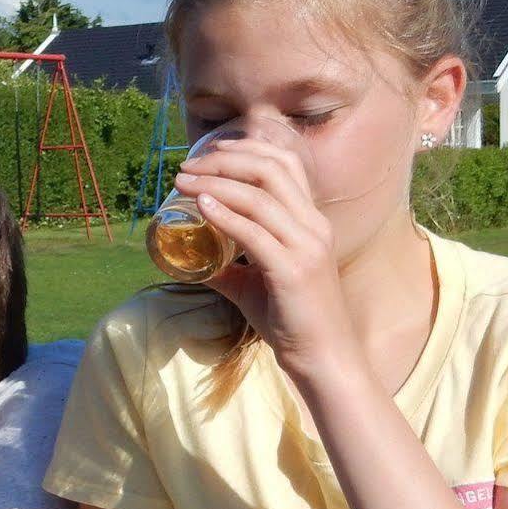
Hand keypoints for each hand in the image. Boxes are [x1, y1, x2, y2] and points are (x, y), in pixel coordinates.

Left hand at [172, 127, 358, 377]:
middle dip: (224, 159)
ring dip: (216, 182)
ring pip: (259, 196)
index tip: (208, 151)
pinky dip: (225, 215)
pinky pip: (254, 233)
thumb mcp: (255, 284)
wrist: (324, 359)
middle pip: (270, 169)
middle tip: (187, 166)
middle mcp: (314, 226)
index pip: (284, 164)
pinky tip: (201, 206)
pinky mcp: (294, 271)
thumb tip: (189, 259)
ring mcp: (307, 246)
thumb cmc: (292, 321)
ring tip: (183, 182)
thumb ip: (227, 267)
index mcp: (311, 221)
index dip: (245, 149)